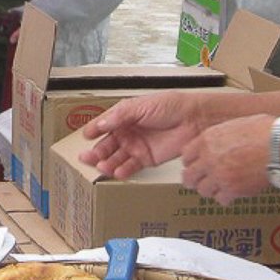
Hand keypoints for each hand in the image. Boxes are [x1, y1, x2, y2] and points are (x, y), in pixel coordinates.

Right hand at [79, 92, 202, 178]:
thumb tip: (101, 124)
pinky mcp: (146, 160)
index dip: (94, 130)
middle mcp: (128, 132)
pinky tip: (117, 172)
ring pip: (116, 158)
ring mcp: (136, 147)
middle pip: (107, 145)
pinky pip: (130, 167)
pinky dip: (122, 171)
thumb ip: (120, 116)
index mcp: (125, 116)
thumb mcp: (141, 106)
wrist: (194, 119)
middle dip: (96, 152)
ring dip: (107, 163)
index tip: (85, 136)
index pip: (104, 125)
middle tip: (87, 157)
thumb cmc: (171, 106)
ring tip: (102, 167)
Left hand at [181, 114, 274, 204]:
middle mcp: (209, 158)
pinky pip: (220, 199)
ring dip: (210, 189)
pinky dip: (225, 198)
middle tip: (200, 181)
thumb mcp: (237, 124)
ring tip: (218, 187)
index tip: (195, 165)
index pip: (185, 156)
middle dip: (194, 179)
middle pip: (189, 177)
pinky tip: (232, 193)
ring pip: (203, 190)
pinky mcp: (232, 189)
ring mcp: (219, 176)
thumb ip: (222, 136)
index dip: (191, 162)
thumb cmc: (267, 130)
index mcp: (207, 139)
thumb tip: (221, 142)